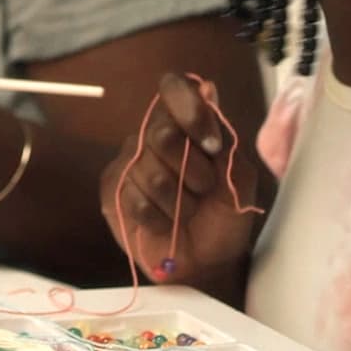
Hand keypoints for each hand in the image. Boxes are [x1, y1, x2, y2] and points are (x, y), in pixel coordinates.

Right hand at [100, 71, 259, 284]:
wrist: (209, 262)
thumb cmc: (223, 216)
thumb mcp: (237, 179)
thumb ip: (224, 138)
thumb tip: (208, 88)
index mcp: (183, 124)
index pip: (173, 88)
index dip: (190, 109)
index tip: (212, 144)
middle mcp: (151, 136)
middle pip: (161, 133)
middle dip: (193, 170)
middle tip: (204, 189)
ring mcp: (128, 162)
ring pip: (150, 173)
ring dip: (179, 202)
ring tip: (187, 212)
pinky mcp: (113, 191)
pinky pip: (135, 199)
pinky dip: (161, 219)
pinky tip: (167, 224)